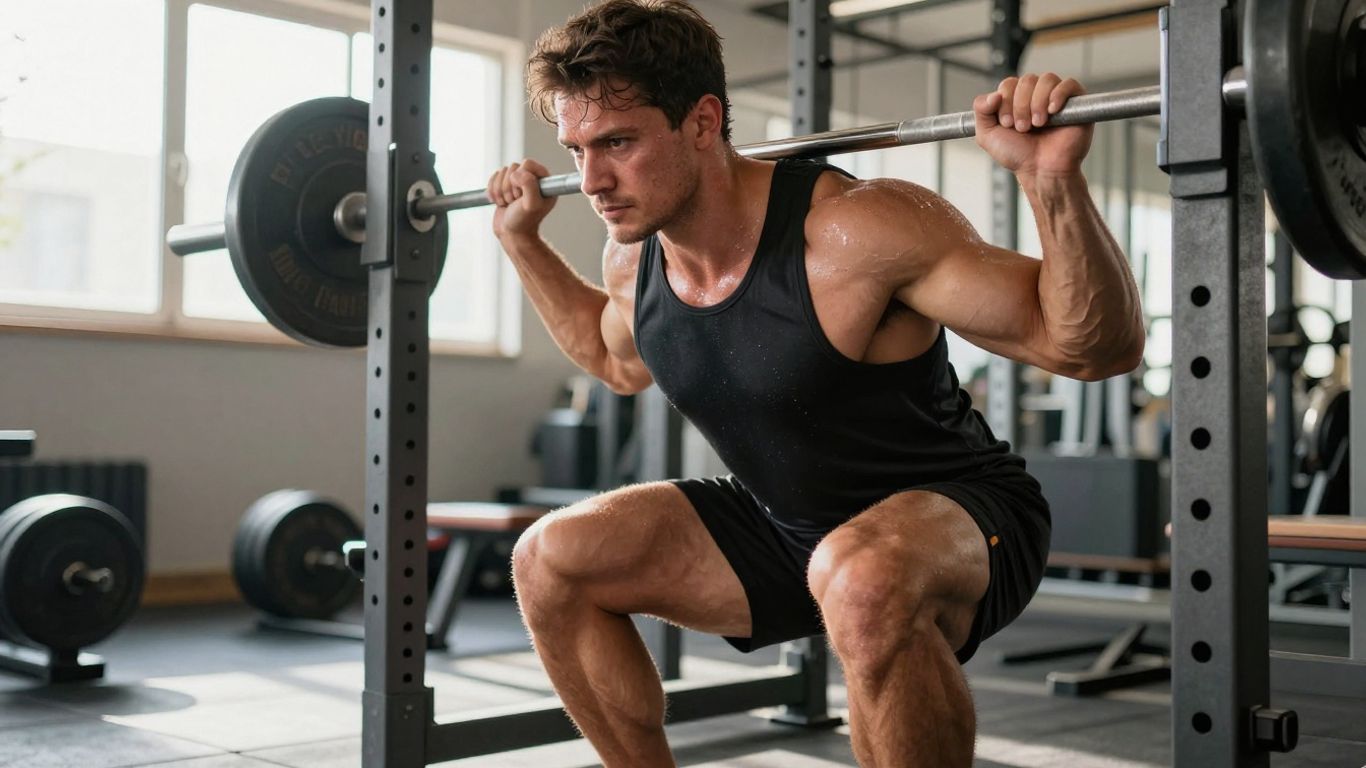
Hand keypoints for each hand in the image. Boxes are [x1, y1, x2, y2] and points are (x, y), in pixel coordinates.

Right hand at [487, 158, 556, 240]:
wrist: (511, 234)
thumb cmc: (524, 221)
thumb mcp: (531, 205)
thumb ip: (529, 185)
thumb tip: (516, 172)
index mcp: (544, 181)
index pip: (527, 163)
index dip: (520, 178)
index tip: (521, 195)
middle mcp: (533, 179)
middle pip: (512, 167)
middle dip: (508, 187)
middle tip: (514, 202)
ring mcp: (518, 182)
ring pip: (502, 172)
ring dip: (500, 191)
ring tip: (508, 203)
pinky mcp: (505, 186)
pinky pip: (494, 177)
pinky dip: (492, 191)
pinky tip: (500, 202)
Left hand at [972, 73, 1091, 177]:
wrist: (1041, 171)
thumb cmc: (1018, 155)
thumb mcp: (987, 135)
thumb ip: (981, 111)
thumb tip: (993, 94)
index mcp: (1016, 100)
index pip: (1009, 83)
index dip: (1005, 101)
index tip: (1007, 124)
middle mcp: (1036, 95)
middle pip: (1027, 80)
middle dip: (1021, 105)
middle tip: (1022, 128)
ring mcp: (1056, 97)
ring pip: (1047, 79)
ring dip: (1037, 102)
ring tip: (1037, 124)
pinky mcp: (1076, 102)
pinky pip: (1069, 84)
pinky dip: (1058, 94)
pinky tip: (1052, 111)